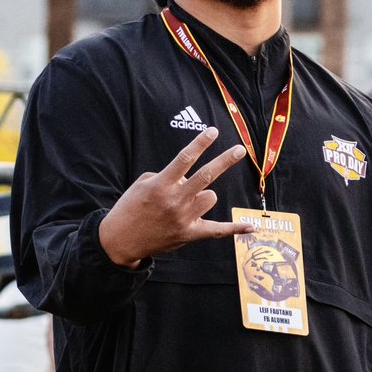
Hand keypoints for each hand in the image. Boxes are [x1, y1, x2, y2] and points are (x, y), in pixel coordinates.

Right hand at [98, 128, 252, 267]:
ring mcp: (183, 218)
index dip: (200, 143)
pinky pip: (218, 230)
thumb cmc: (132, 207)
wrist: (120, 240)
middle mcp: (174, 200)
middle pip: (206, 176)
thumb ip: (168, 176)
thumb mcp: (143, 184)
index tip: (213, 131)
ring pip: (210, 197)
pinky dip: (235, 228)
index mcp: (160, 184)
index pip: (184, 158)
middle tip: (240, 149)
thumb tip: (190, 177)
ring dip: (204, 194)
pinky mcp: (189, 234)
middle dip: (225, 161)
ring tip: (186, 201)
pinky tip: (251, 226)